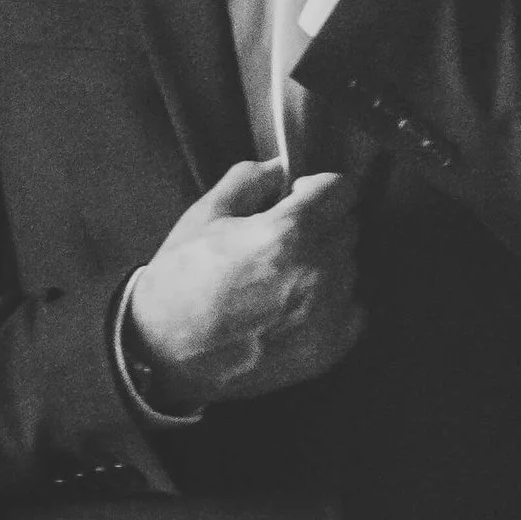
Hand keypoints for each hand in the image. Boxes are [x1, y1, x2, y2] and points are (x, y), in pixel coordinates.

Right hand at [128, 159, 365, 407]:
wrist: (166, 351)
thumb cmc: (180, 280)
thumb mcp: (203, 216)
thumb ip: (246, 181)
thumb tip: (278, 168)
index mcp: (287, 233)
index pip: (340, 191)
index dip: (318, 186)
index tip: (299, 195)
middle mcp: (318, 272)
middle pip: (348, 227)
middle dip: (321, 223)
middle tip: (284, 236)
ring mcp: (328, 314)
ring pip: (350, 267)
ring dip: (326, 261)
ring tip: (284, 273)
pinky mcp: (330, 348)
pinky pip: (354, 308)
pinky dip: (334, 300)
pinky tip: (296, 302)